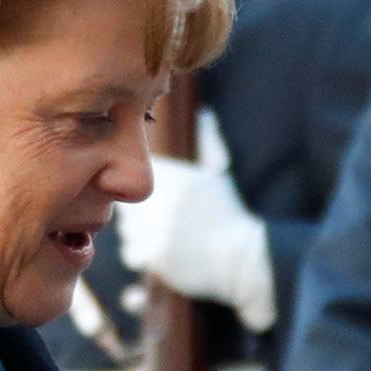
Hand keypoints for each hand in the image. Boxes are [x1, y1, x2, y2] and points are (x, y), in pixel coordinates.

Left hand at [117, 115, 275, 332]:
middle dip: (138, 213)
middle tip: (158, 222)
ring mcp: (160, 228)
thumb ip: (207, 143)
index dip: (135, 185)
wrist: (243, 255)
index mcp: (176, 177)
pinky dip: (143, 256)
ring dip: (139, 235)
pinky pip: (133, 253)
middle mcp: (165, 199)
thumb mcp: (218, 173)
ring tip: (163, 237)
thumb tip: (206, 114)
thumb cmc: (228, 213)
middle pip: (128, 203)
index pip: (132, 173)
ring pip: (128, 230)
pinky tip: (162, 253)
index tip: (155, 200)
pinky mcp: (158, 255)